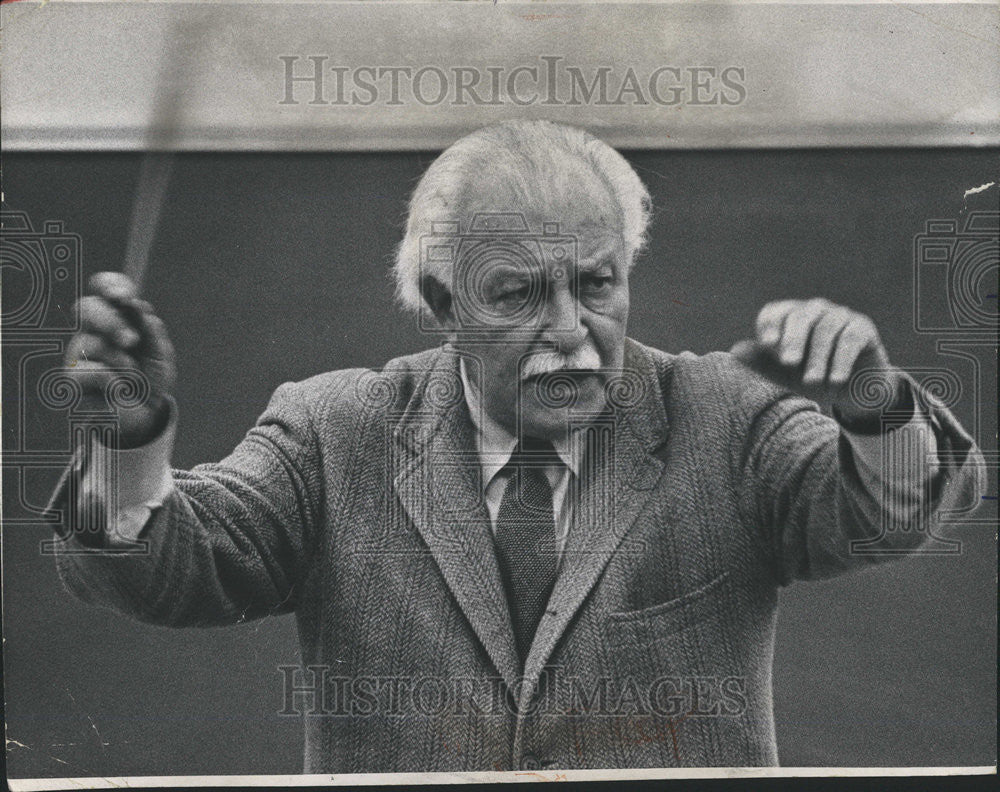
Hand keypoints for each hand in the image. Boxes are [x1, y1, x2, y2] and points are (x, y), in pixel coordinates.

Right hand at [66, 272, 175, 446]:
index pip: (103, 289)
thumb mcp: (160, 354)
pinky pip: (89, 371)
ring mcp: (80, 353)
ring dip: (122, 362)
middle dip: (110, 321)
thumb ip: (152, 331)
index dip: (109, 285)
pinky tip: (119, 389)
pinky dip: (113, 382)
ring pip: (91, 343)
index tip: (124, 296)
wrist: (144, 413)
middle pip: (85, 307)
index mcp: (115, 317)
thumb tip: (141, 308)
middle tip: (132, 341)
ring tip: (133, 377)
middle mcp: (93, 330)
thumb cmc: (150, 378)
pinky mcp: (73, 378)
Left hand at [730, 298, 900, 423]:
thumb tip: (735, 350)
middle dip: (793, 340)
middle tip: (788, 363)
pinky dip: (841, 360)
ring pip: (826, 330)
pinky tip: (835, 379)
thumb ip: (762, 363)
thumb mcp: (785, 375)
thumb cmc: (812, 378)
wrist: (853, 391)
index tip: (767, 344)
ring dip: (818, 358)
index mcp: (789, 318)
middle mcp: (814, 311)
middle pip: (800, 316)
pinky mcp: (863, 328)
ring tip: (813, 381)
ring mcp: (840, 316)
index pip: (774, 312)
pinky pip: (850, 339)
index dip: (770, 324)